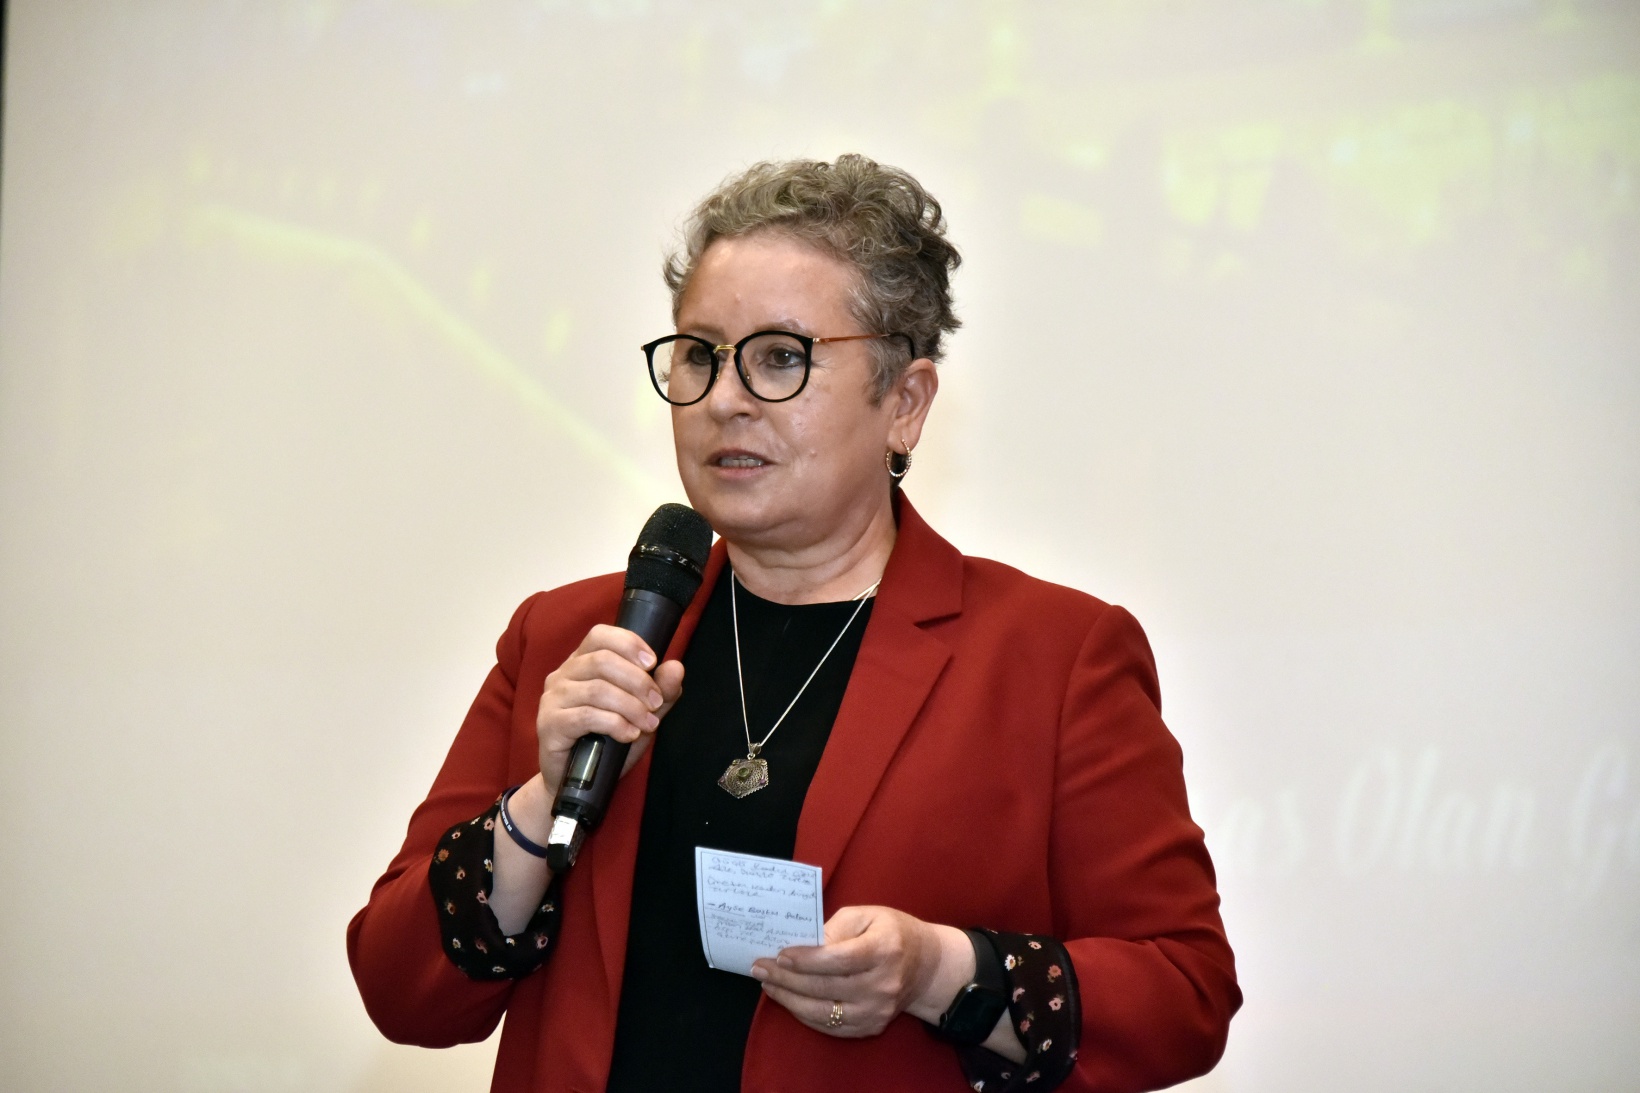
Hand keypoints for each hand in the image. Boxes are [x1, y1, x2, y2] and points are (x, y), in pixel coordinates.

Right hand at [535, 624, 684, 794]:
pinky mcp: (549, 724)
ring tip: (647, 724)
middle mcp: (562, 675)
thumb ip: (661, 692)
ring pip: (597, 689)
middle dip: (638, 681)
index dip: (628, 643)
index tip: (653, 662)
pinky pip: (586, 716)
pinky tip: (628, 734)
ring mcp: (552, 699)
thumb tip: (676, 667)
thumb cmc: (606, 743)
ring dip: (630, 706)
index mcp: (581, 663)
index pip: (600, 635)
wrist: (577, 781)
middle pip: (602, 661)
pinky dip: (615, 724)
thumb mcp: (641, 714)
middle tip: (656, 703)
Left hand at [751, 906, 971, 1038]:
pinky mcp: (871, 1026)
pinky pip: (830, 1026)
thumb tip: (804, 945)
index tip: (780, 954)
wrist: (926, 965)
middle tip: (760, 968)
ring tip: (768, 984)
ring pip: (823, 1012)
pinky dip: (804, 1014)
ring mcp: (878, 1010)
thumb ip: (836, 927)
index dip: (805, 960)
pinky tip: (789, 999)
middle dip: (786, 978)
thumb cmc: (892, 932)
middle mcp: (882, 984)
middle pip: (825, 987)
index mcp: (883, 949)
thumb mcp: (868, 915)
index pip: (838, 959)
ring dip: (789, 999)